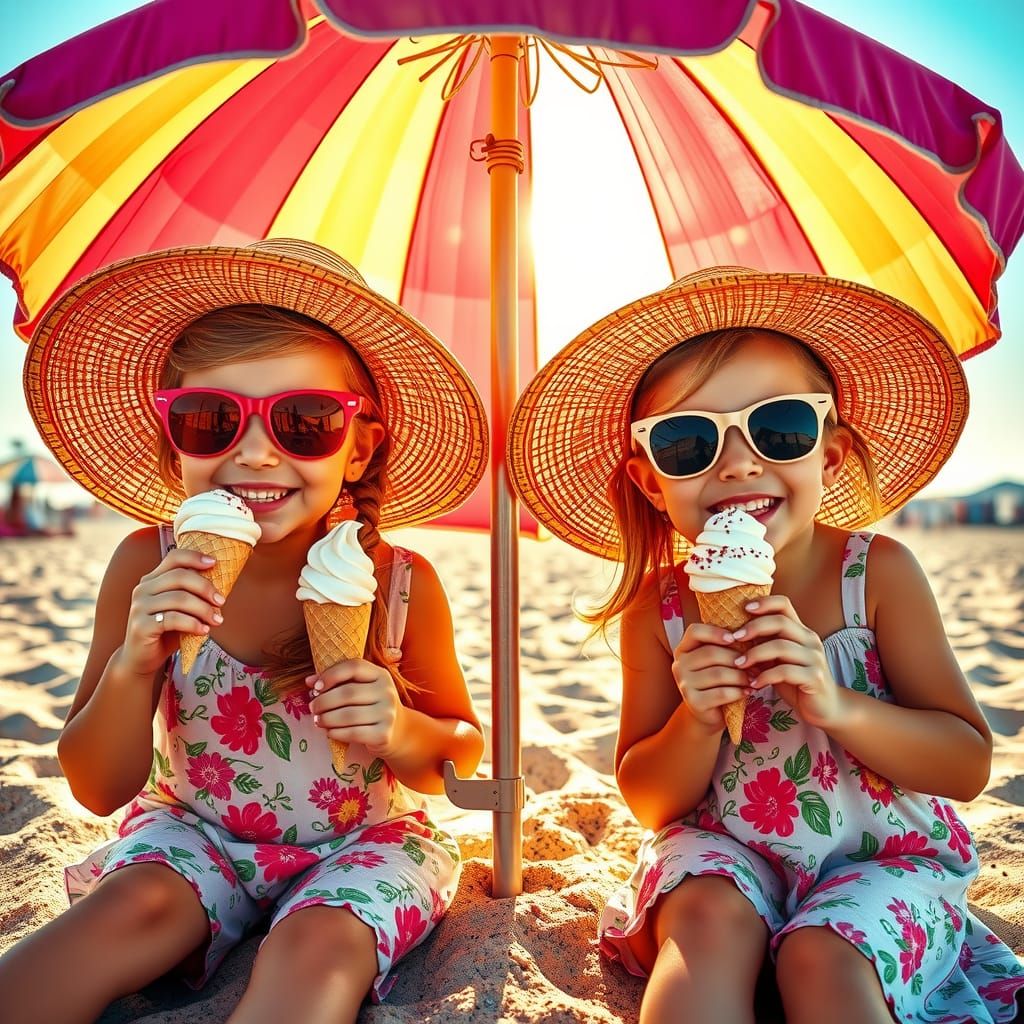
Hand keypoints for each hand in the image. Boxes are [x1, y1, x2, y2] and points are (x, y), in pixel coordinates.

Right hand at [119, 549, 225, 676]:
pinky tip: (204, 631)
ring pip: (179, 598)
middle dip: (205, 587)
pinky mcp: (141, 625)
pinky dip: (193, 624)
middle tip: (221, 601)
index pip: (174, 557)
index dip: (194, 557)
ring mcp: (139, 607)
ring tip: (217, 620)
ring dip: (204, 609)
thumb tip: (221, 588)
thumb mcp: (181, 609)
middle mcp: (143, 589)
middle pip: (180, 576)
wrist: (142, 658)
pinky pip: (173, 619)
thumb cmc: (167, 630)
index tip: (215, 563)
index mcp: (152, 579)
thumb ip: (192, 594)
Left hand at [307, 660, 404, 757]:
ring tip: (317, 720)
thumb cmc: (370, 706)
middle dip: (324, 701)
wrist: (397, 731)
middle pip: (348, 693)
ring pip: (348, 715)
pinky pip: (353, 733)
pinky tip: (329, 732)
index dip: (331, 675)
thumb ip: (337, 681)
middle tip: (312, 707)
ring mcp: (388, 713)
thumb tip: (309, 681)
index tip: (315, 687)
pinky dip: (336, 733)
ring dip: (327, 718)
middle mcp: (387, 692)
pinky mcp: (384, 734)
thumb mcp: (360, 688)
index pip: (354, 667)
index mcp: (381, 675)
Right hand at [672, 622, 750, 734]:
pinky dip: (738, 692)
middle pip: (710, 653)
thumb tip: (751, 632)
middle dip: (738, 658)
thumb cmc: (719, 680)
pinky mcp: (694, 702)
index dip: (715, 632)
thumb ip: (726, 645)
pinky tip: (748, 692)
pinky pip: (721, 693)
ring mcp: (684, 684)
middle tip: (757, 664)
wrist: (711, 712)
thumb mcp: (719, 660)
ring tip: (755, 678)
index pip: (695, 631)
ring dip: (741, 676)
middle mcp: (679, 664)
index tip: (735, 638)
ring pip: (718, 674)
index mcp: (683, 649)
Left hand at [730, 595, 841, 728]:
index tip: (744, 608)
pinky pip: (786, 671)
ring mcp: (814, 659)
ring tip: (738, 664)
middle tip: (733, 638)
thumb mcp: (777, 660)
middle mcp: (810, 640)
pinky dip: (766, 676)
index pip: (784, 604)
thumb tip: (734, 632)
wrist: (825, 707)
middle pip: (780, 622)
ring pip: (781, 646)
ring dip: (755, 654)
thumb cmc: (794, 681)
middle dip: (754, 627)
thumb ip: (764, 644)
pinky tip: (753, 683)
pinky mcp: (815, 678)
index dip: (764, 602)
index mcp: (800, 631)